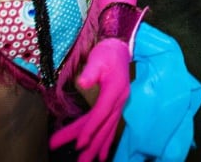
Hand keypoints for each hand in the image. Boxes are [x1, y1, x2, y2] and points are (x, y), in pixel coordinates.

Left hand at [49, 39, 131, 161]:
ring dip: (96, 148)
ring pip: (107, 130)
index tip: (79, 144)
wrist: (122, 49)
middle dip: (90, 145)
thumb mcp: (98, 57)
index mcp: (114, 89)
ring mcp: (119, 105)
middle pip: (103, 126)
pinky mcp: (116, 108)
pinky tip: (101, 156)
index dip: (90, 128)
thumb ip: (90, 71)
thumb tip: (82, 82)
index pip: (101, 112)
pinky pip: (110, 128)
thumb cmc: (107, 52)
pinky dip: (105, 142)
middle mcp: (119, 101)